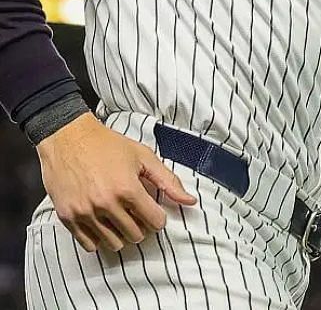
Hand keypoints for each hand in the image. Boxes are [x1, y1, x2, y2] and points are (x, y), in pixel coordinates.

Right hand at [37, 114, 195, 251]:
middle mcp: (106, 204)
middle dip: (142, 227)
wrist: (68, 139)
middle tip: (138, 215)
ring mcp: (85, 213)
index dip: (158, 219)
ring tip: (122, 220)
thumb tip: (190, 201)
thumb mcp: (143, 157)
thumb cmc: (107, 145)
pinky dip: (99, 239)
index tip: (154, 213)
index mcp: (128, 189)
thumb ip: (168, 181)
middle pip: (135, 235)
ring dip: (121, 235)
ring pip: (113, 244)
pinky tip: (104, 226)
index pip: (154, 222)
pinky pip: (89, 244)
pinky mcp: (67, 217)